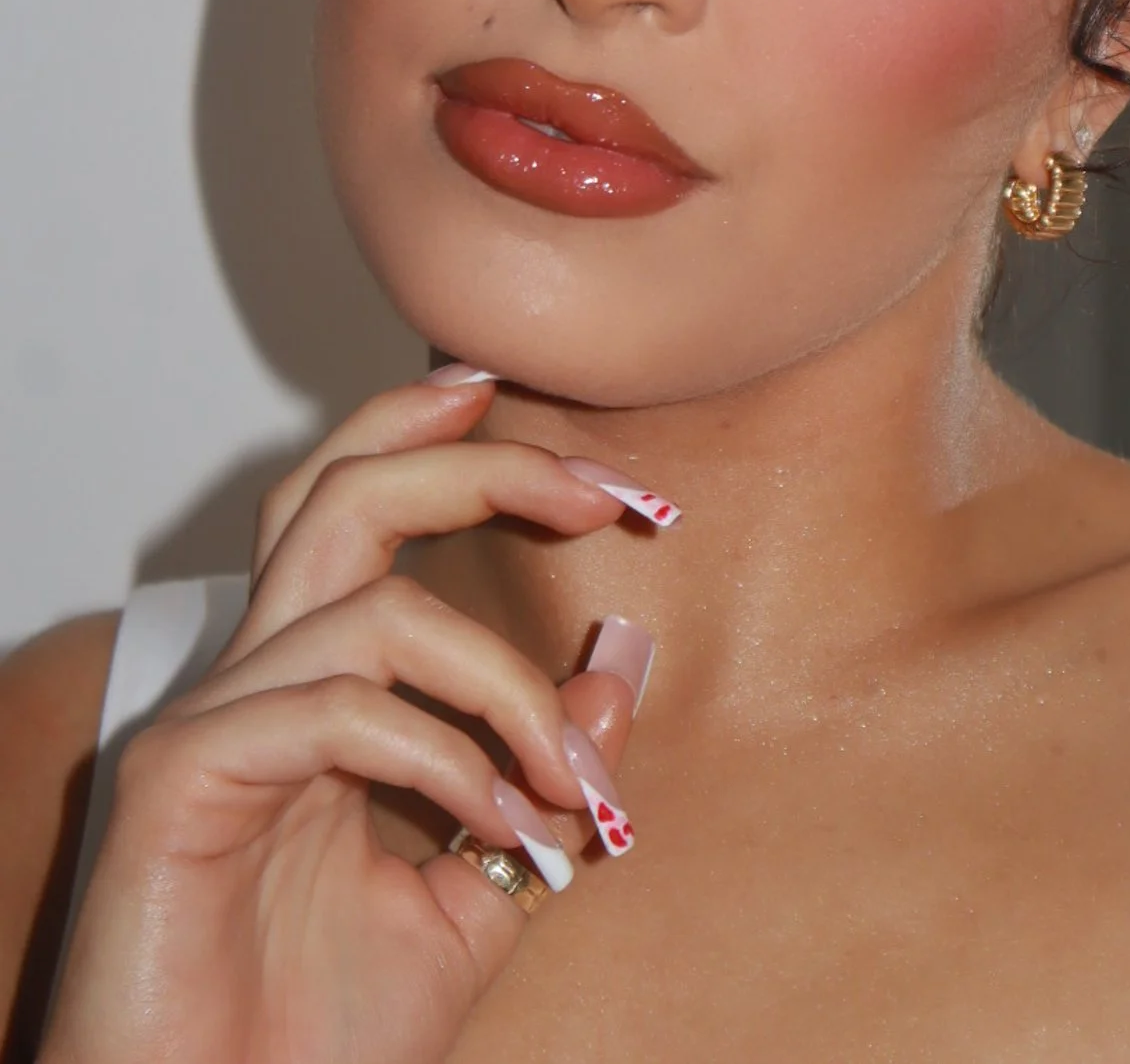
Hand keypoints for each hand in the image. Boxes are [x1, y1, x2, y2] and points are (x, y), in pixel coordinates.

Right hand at [42, 375, 657, 1063]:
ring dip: (503, 681)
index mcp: (311, 686)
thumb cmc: (313, 1038)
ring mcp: (211, 721)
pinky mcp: (180, 777)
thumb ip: (541, 788)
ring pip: (370, 611)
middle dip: (480, 467)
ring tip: (568, 777)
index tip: (591, 469)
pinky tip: (493, 819)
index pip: (363, 509)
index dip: (459, 453)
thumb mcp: (474, 900)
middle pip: (344, 494)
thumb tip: (621, 671)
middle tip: (597, 491)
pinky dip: (441, 753)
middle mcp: (254, 679)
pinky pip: (335, 710)